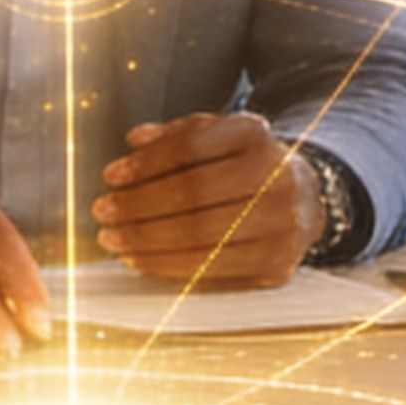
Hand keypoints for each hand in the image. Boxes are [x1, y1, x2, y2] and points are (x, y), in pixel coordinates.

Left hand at [93, 113, 317, 284]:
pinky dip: (169, 268)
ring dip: (147, 242)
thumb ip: (175, 135)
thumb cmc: (243, 165)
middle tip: (102, 213)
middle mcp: (276, 175)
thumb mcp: (213, 136)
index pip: (191, 146)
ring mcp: (283, 223)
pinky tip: (141, 260)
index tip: (110, 176)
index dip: (146, 163)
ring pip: (202, 236)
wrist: (303, 199)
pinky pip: (213, 270)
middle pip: (194, 193)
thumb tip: (134, 140)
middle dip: (139, 207)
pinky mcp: (278, 264)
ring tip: (114, 240)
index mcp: (255, 134)